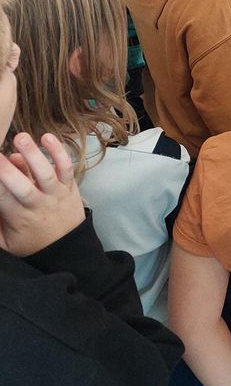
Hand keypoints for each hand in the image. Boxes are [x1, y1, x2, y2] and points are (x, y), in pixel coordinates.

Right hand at [0, 132, 83, 256]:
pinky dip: (58, 152)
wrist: (66, 248)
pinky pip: (66, 167)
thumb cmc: (30, 242)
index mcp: (17, 218)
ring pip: (45, 173)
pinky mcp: (70, 185)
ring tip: (21, 137)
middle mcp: (37, 204)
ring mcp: (55, 193)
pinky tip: (47, 137)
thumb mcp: (5, 241)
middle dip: (7, 171)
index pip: (2, 198)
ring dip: (33, 154)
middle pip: (21, 186)